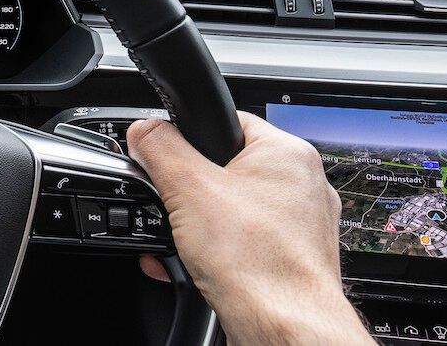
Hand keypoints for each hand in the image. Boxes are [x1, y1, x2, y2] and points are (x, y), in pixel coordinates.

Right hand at [126, 112, 372, 345]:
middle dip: (189, 193)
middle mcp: (302, 186)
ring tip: (184, 242)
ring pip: (232, 210)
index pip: (228, 122)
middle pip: (225, 169)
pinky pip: (243, 242)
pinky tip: (193, 265)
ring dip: (196, 225)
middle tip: (174, 208)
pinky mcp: (292, 259)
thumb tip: (144, 131)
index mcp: (288, 154)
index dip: (189, 139)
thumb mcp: (187, 187)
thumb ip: (159, 147)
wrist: (284, 329)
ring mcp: (300, 226)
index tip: (168, 159)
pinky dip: (215, 251)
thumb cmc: (258, 264)